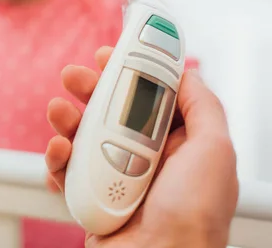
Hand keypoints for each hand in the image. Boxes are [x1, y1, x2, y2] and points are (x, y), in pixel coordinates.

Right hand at [45, 47, 238, 247]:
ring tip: (58, 112)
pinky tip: (58, 152)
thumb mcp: (216, 150)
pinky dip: (56, 158)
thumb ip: (204, 106)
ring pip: (82, 137)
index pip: (148, 97)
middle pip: (110, 112)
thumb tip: (187, 73)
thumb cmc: (193, 216)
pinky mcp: (90, 196)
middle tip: (72, 76)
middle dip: (89, 90)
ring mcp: (115, 176)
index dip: (127, 73)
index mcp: (176, 144)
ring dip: (66, 119)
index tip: (108, 56)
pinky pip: (66, 171)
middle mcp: (145, 158)